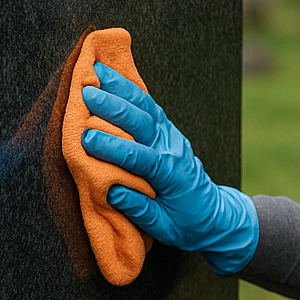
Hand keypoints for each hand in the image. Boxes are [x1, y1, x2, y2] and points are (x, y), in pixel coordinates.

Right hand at [79, 62, 257, 274]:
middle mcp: (172, 149)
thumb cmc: (186, 224)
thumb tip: (112, 191)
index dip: (113, 147)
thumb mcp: (164, 227)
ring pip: (146, 107)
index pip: (140, 157)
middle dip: (113, 107)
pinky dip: (130, 89)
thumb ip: (140, 210)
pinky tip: (111, 76)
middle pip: (142, 122)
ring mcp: (172, 136)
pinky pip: (149, 105)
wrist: (214, 215)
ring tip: (94, 72)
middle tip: (85, 94)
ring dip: (120, 88)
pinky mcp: (168, 129)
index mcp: (171, 175)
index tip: (85, 139)